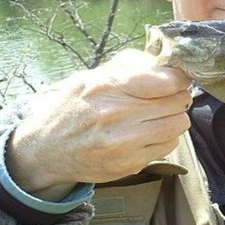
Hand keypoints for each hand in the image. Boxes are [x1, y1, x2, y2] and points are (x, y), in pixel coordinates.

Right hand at [7, 49, 191, 200]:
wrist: (46, 151)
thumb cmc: (71, 109)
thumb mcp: (89, 78)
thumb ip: (127, 66)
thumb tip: (162, 61)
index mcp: (107, 87)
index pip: (166, 80)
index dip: (177, 78)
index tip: (175, 79)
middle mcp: (117, 115)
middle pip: (178, 101)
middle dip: (177, 96)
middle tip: (167, 97)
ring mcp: (125, 143)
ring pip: (179, 124)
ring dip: (174, 117)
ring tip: (158, 115)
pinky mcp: (130, 164)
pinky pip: (169, 145)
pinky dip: (165, 137)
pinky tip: (148, 133)